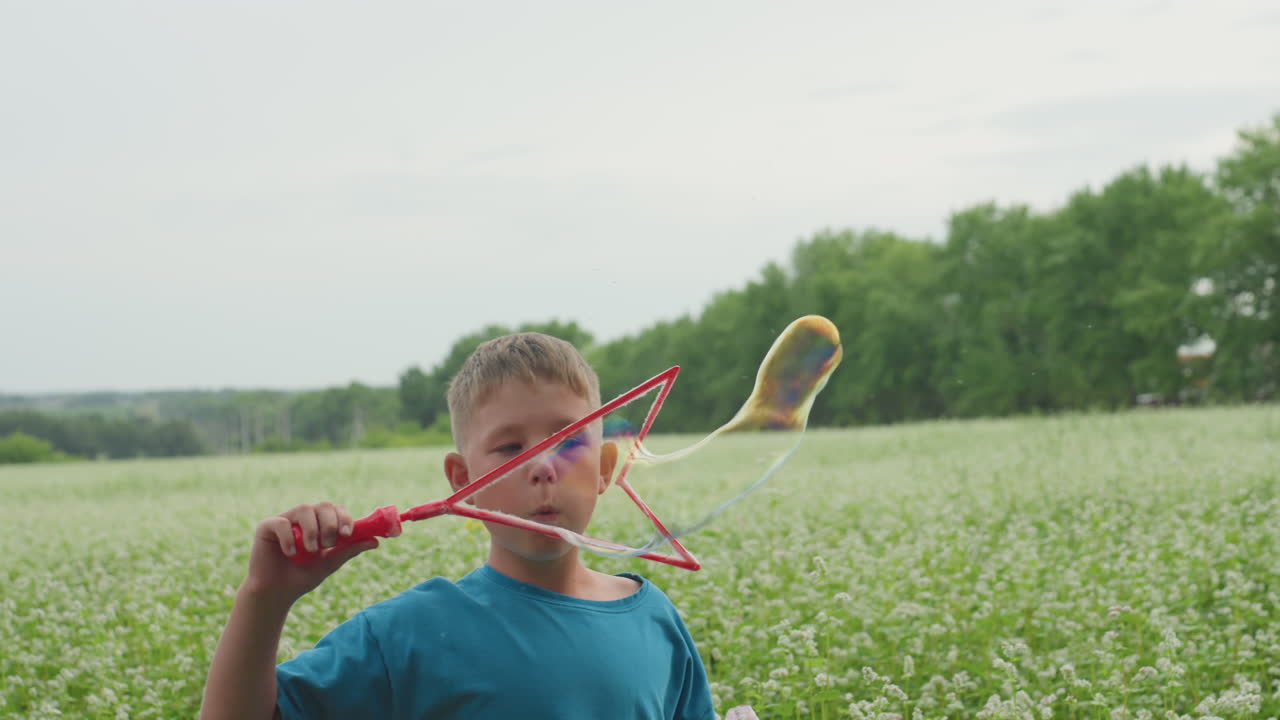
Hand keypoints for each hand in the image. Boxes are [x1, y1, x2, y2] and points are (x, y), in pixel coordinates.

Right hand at [241, 502, 377, 606]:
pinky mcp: (267, 526)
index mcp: (320, 523)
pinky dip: (289, 538)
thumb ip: (349, 550)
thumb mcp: (330, 563)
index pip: (336, 509)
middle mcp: (304, 518)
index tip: (348, 534)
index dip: (344, 518)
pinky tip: (291, 554)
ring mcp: (285, 520)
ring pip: (304, 509)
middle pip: (323, 505)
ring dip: (312, 530)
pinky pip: (282, 522)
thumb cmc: (303, 576)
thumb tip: (375, 541)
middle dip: (330, 523)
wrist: (277, 593)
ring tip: (311, 550)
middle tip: (328, 544)